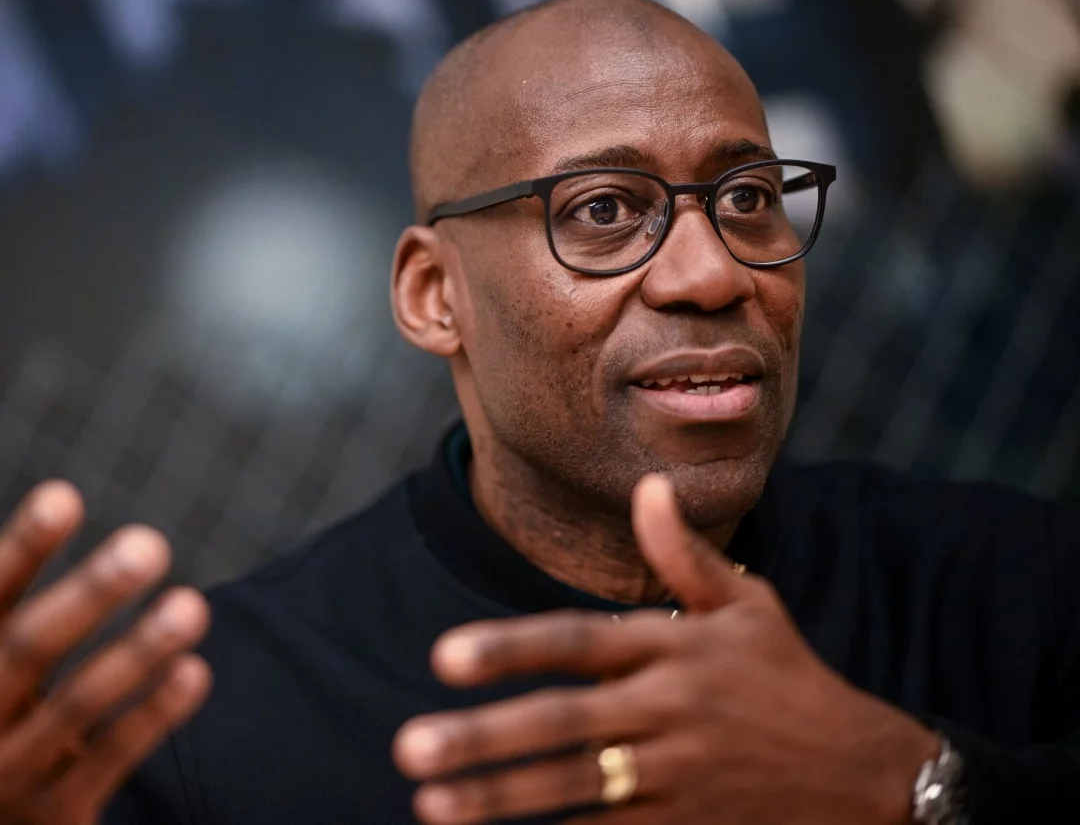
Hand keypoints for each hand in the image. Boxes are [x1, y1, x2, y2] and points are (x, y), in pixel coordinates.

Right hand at [0, 480, 211, 824]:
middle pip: (30, 647)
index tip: (64, 495)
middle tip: (150, 544)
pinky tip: (195, 674)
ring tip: (192, 606)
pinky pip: (111, 759)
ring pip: (78, 706)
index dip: (20, 547)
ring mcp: (13, 769)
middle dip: (90, 594)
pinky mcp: (58, 811)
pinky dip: (154, 717)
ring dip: (137, 653)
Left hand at [393, 474, 938, 823]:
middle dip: (486, 739)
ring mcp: (677, 775)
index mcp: (675, 648)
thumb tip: (646, 486)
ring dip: (503, 798)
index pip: (579, 642)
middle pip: (565, 724)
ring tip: (432, 805)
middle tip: (411, 748)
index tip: (444, 657)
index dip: (511, 648)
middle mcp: (670, 710)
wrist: (867, 775)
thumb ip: (684, 554)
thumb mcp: (748, 606)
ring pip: (577, 789)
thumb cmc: (789, 678)